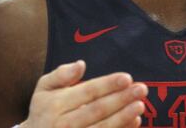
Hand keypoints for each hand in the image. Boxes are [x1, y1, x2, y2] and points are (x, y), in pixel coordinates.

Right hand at [21, 60, 147, 127]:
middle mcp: (64, 124)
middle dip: (121, 99)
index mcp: (55, 104)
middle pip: (98, 110)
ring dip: (124, 117)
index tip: (127, 78)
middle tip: (142, 89)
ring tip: (140, 105)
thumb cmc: (44, 110)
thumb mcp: (44, 89)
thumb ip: (60, 75)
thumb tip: (81, 64)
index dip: (108, 85)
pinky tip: (134, 121)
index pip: (87, 92)